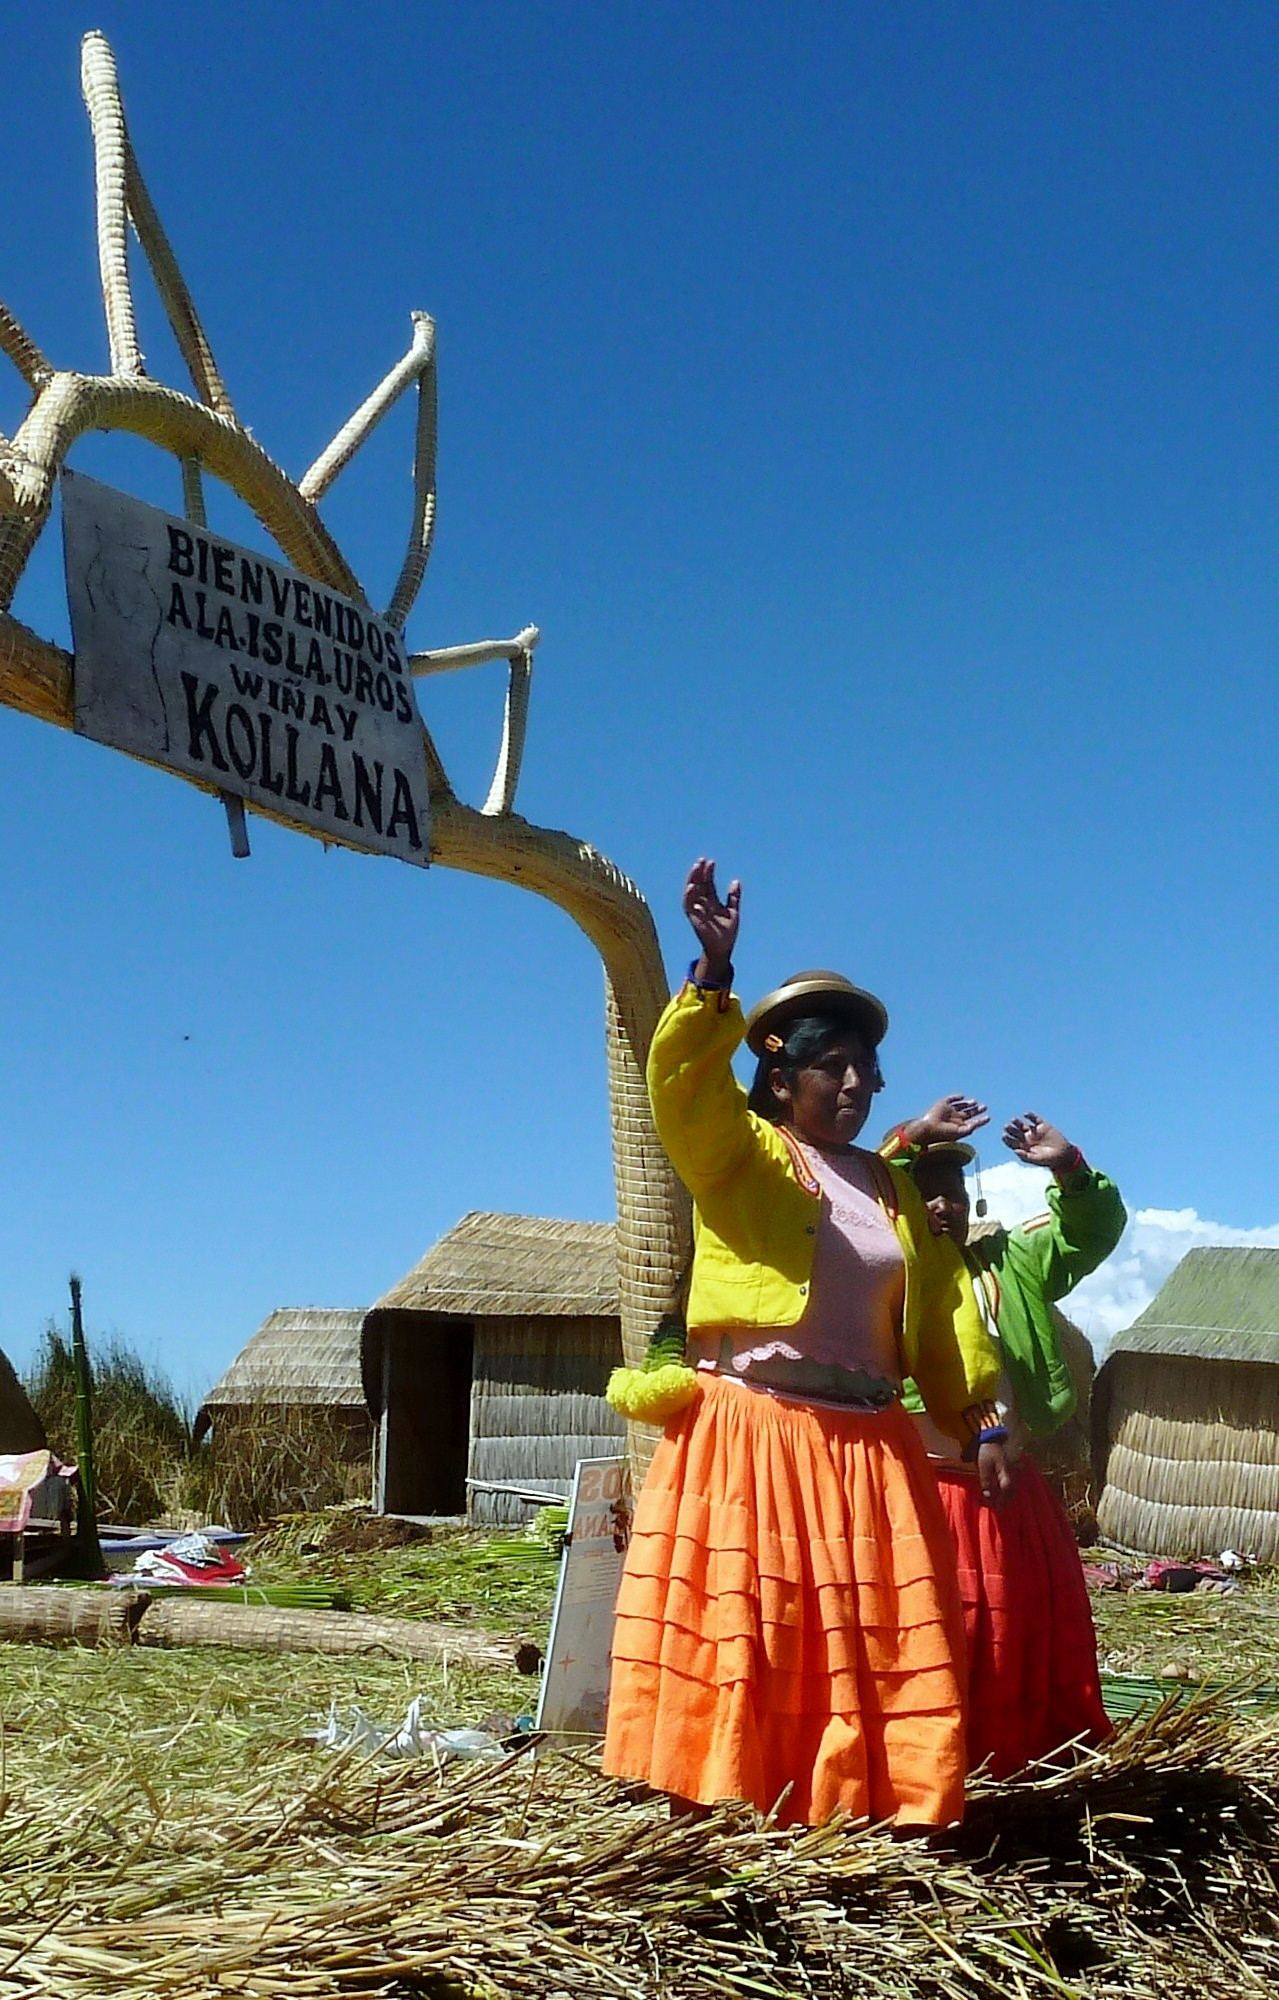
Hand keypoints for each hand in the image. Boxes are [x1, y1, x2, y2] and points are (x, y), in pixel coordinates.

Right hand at [682, 858, 739, 981]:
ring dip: (692, 880)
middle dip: (699, 872)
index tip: (711, 862)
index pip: (708, 883)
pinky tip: (692, 886)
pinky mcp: (693, 918)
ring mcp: (697, 910)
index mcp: (712, 901)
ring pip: (691, 892)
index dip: (708, 873)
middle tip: (702, 860)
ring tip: (696, 868)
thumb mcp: (733, 911)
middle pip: (699, 884)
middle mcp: (703, 904)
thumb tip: (736, 881)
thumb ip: (733, 897)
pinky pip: (687, 905)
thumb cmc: (726, 932)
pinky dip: (688, 896)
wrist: (723, 949)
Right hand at [903, 1095, 988, 1146]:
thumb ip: (970, 1128)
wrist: (929, 1128)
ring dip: (968, 1104)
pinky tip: (962, 1097)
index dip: (980, 1121)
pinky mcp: (943, 1104)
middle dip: (976, 1110)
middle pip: (968, 1113)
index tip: (988, 1118)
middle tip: (984, 1107)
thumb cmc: (944, 1133)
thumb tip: (978, 1124)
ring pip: (961, 1106)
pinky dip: (956, 1097)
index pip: (972, 1122)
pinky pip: (951, 1099)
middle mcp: (955, 1118)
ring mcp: (949, 1111)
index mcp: (959, 1127)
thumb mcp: (960, 1132)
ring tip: (975, 1102)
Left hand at [977, 1437, 1014, 1508]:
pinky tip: (996, 1492)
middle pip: (1010, 1495)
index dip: (998, 1502)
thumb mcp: (984, 1466)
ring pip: (1011, 1491)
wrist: (992, 1438)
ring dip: (1003, 1498)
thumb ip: (986, 1481)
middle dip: (1001, 1502)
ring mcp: (1012, 1474)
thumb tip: (988, 1496)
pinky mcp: (1009, 1472)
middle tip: (990, 1506)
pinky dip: (1004, 1492)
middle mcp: (1012, 1476)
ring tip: (992, 1501)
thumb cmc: (987, 1451)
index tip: (989, 1506)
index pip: (1005, 1494)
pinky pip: (1009, 1485)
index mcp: (1007, 1475)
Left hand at [1002, 1113, 1076, 1172]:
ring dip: (1017, 1122)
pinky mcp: (1042, 1126)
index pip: (1011, 1142)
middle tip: (1006, 1127)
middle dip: (1010, 1129)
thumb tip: (1015, 1151)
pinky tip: (1026, 1114)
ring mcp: (1034, 1131)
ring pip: (1022, 1125)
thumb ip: (1026, 1156)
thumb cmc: (1048, 1160)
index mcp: (1023, 1147)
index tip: (1003, 1136)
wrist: (1063, 1154)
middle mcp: (1026, 1138)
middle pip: (1015, 1132)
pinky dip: (1030, 1116)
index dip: (1007, 1139)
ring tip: (1013, 1120)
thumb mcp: (1037, 1159)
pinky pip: (1034, 1119)